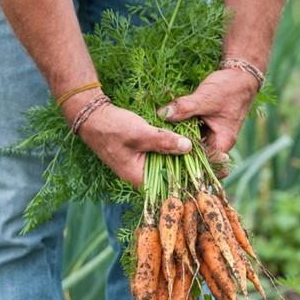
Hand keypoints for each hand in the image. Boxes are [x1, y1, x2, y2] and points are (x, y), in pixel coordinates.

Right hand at [63, 90, 192, 188]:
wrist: (91, 116)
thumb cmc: (112, 127)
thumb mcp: (140, 133)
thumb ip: (163, 141)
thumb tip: (188, 147)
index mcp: (138, 176)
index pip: (168, 184)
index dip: (187, 175)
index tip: (205, 165)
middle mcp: (138, 174)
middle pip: (169, 173)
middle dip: (185, 163)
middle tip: (208, 153)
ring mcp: (138, 164)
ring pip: (165, 162)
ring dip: (178, 153)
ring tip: (199, 146)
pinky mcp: (139, 153)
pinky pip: (158, 154)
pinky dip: (168, 147)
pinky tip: (181, 139)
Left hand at [158, 69, 258, 177]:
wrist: (239, 75)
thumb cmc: (228, 88)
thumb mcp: (205, 98)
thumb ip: (184, 107)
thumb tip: (162, 114)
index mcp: (222, 142)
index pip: (205, 165)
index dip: (187, 168)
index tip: (168, 164)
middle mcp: (217, 143)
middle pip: (196, 159)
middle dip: (178, 158)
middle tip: (156, 157)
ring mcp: (210, 135)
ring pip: (191, 147)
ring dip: (177, 145)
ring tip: (156, 147)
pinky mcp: (204, 127)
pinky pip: (190, 136)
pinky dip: (180, 134)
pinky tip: (164, 132)